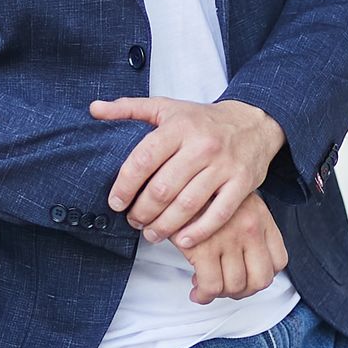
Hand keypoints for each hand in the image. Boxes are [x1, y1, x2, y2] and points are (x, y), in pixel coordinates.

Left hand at [90, 95, 285, 248]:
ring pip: (188, 205)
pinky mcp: (242, 184)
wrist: (254, 122)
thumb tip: (94, 110)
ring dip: (165, 226)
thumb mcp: (166, 107)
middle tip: (134, 221)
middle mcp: (202, 146)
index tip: (115, 202)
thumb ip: (128, 108)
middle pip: (163, 189)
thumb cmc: (203, 120)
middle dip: (142, 211)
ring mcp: (224, 166)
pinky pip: (218, 214)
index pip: (143, 159)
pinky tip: (183, 240)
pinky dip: (199, 231)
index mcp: (179, 127)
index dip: (125, 185)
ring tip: (151, 234)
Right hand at [182, 192, 287, 304]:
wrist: (175, 179)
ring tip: (207, 287)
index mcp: (260, 218)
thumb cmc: (201, 192)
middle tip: (228, 289)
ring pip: (235, 286)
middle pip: (260, 279)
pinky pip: (211, 286)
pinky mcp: (204, 248)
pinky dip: (203, 295)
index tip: (247, 278)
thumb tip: (245, 259)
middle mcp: (250, 229)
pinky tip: (197, 291)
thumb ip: (247, 224)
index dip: (262, 276)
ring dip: (220, 294)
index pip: (278, 261)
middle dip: (243, 291)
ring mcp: (228, 240)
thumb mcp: (235, 200)